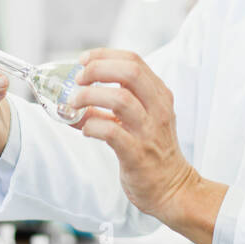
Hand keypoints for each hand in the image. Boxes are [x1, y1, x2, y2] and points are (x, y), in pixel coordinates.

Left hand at [70, 49, 200, 224]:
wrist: (172, 188)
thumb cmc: (152, 151)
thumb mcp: (140, 120)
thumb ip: (110, 107)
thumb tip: (72, 101)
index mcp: (158, 94)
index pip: (133, 60)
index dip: (104, 55)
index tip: (83, 61)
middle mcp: (157, 108)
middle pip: (130, 71)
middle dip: (98, 69)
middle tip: (79, 80)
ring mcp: (149, 130)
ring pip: (120, 98)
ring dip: (90, 96)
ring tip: (74, 104)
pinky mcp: (138, 153)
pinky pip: (111, 132)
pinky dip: (92, 127)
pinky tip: (86, 130)